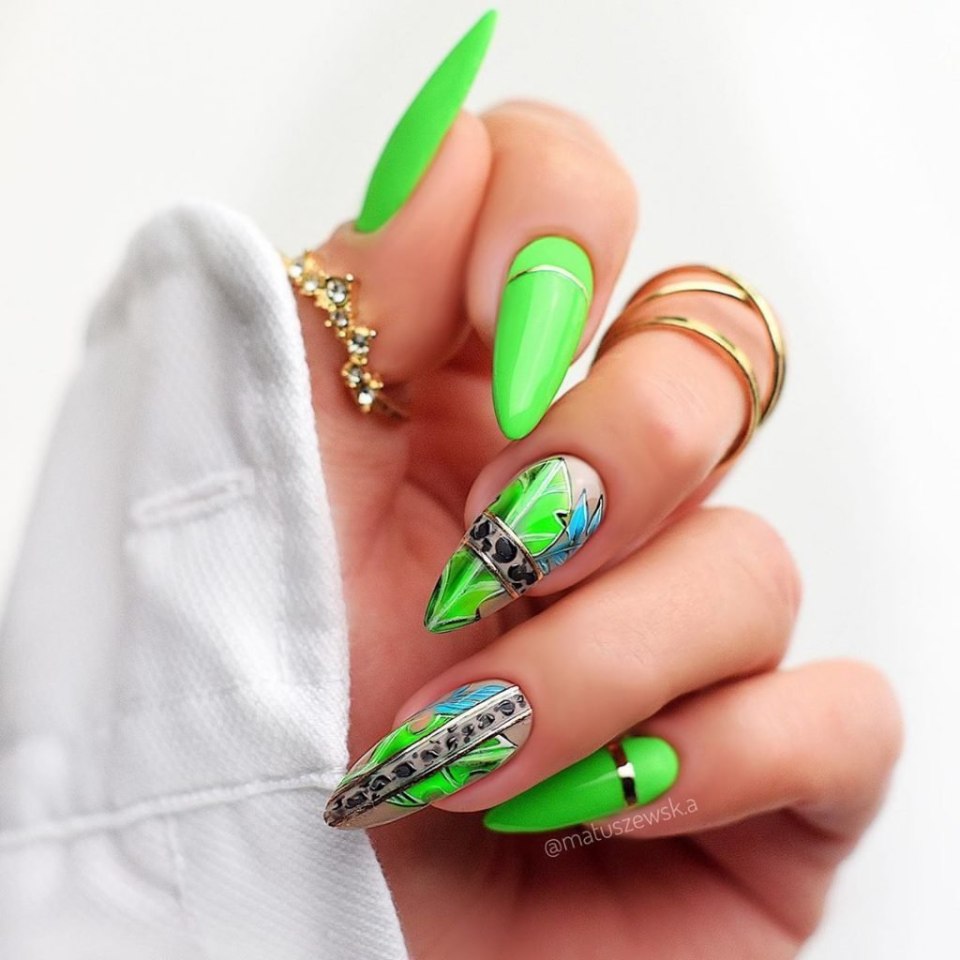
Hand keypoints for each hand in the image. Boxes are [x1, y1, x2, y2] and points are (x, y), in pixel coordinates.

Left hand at [296, 84, 900, 959]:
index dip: (560, 222)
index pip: (578, 206)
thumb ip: (341, 303)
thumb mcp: (266, 481)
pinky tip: (589, 810)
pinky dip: (708, 761)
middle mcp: (598, 492)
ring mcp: (692, 623)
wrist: (278, 920)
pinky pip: (844, 712)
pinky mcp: (767, 765)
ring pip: (754, 559)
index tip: (490, 327)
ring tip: (466, 746)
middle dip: (602, 454)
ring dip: (596, 659)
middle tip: (487, 556)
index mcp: (476, 399)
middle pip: (703, 358)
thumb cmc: (254, 716)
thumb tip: (440, 148)